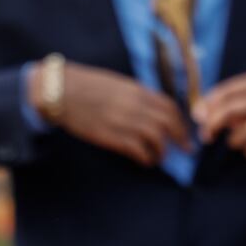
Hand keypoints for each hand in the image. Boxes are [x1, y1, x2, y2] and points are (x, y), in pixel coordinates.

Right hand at [30, 61, 188, 165]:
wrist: (59, 91)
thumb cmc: (85, 86)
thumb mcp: (116, 84)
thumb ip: (136, 95)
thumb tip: (152, 110)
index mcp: (136, 90)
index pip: (169, 106)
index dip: (182, 121)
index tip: (185, 132)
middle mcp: (134, 104)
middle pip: (168, 123)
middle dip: (181, 138)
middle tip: (186, 150)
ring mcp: (124, 120)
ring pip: (157, 138)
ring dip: (162, 151)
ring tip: (160, 157)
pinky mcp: (112, 136)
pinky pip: (139, 150)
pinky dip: (146, 158)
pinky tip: (145, 161)